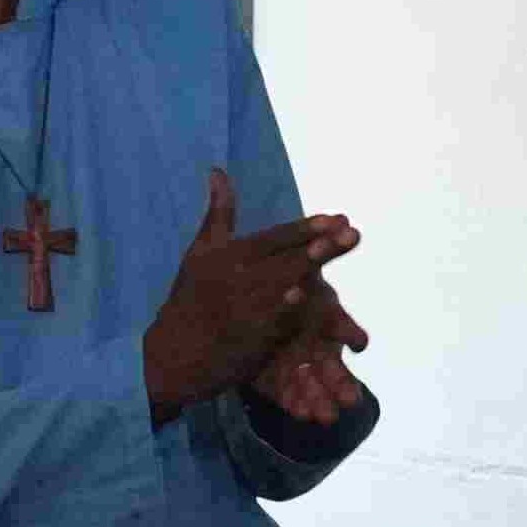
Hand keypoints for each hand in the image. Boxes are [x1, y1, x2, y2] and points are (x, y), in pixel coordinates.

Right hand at [137, 171, 363, 425]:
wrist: (174, 354)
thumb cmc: (190, 299)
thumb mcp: (199, 253)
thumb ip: (218, 214)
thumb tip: (218, 172)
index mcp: (226, 256)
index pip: (273, 238)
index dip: (304, 228)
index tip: (334, 218)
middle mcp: (236, 279)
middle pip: (287, 258)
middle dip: (322, 246)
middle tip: (352, 233)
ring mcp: (245, 310)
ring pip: (286, 285)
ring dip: (315, 269)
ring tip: (341, 251)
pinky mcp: (251, 339)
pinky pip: (280, 322)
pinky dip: (294, 310)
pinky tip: (315, 299)